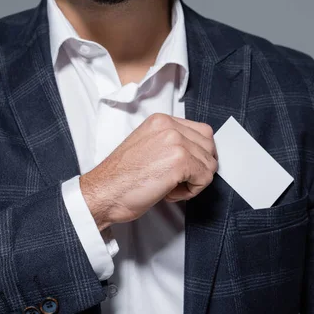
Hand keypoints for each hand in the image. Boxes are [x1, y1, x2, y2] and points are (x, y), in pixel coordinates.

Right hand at [79, 113, 217, 230]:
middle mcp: (170, 126)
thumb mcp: (147, 146)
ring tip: (169, 186)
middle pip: (209, 146)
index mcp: (161, 120)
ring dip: (194, 181)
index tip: (185, 169)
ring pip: (209, 164)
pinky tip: (169, 192)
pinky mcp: (180, 161)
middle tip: (177, 180)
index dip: (198, 154)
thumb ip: (171, 142)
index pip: (202, 132)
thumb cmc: (121, 178)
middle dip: (198, 168)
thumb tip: (197, 153)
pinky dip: (191, 191)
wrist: (104, 192)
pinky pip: (205, 178)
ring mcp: (176, 142)